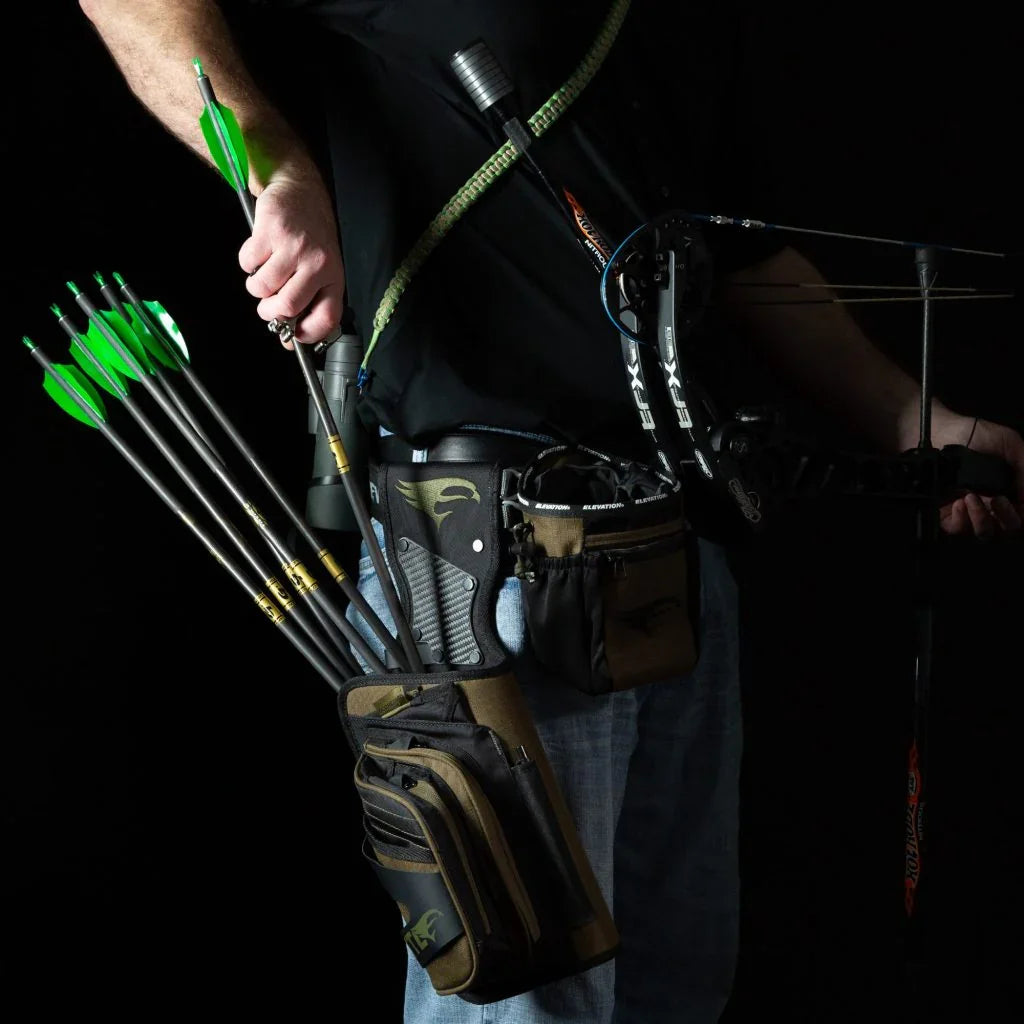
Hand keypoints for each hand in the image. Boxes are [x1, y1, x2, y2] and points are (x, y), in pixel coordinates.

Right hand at [238, 164, 344, 346]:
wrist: (300, 191)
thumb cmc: (311, 236)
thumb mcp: (320, 269)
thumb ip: (309, 303)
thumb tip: (287, 340)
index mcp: (334, 276)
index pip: (327, 318)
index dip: (308, 334)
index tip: (294, 335)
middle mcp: (318, 263)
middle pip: (286, 306)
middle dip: (269, 311)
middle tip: (267, 304)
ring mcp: (294, 247)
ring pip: (262, 288)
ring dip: (256, 287)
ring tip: (265, 273)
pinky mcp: (270, 232)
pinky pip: (248, 264)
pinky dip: (247, 264)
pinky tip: (260, 252)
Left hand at [930, 407, 1023, 536]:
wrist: (938, 430)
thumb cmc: (974, 433)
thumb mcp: (1010, 443)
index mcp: (1008, 489)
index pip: (1021, 513)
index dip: (1022, 512)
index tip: (1017, 499)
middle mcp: (990, 503)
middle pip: (1007, 528)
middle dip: (1007, 517)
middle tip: (997, 499)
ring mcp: (967, 510)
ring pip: (984, 532)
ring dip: (982, 519)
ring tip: (971, 497)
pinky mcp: (944, 513)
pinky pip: (957, 529)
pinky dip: (961, 520)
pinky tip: (958, 502)